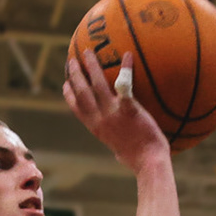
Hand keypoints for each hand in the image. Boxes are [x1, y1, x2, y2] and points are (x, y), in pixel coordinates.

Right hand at [64, 48, 167, 169]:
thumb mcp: (120, 151)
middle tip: (72, 60)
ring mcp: (113, 114)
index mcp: (96, 129)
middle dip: (74, 75)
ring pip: (97, 85)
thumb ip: (117, 143)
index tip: (66, 84)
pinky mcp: (129, 110)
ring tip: (88, 52)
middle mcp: (100, 120)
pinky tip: (128, 56)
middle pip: (82, 92)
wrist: (149, 163)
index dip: (69, 95)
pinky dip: (125, 69)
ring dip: (90, 66)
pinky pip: (125, 85)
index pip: (77, 109)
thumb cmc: (139, 159)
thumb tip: (118, 150)